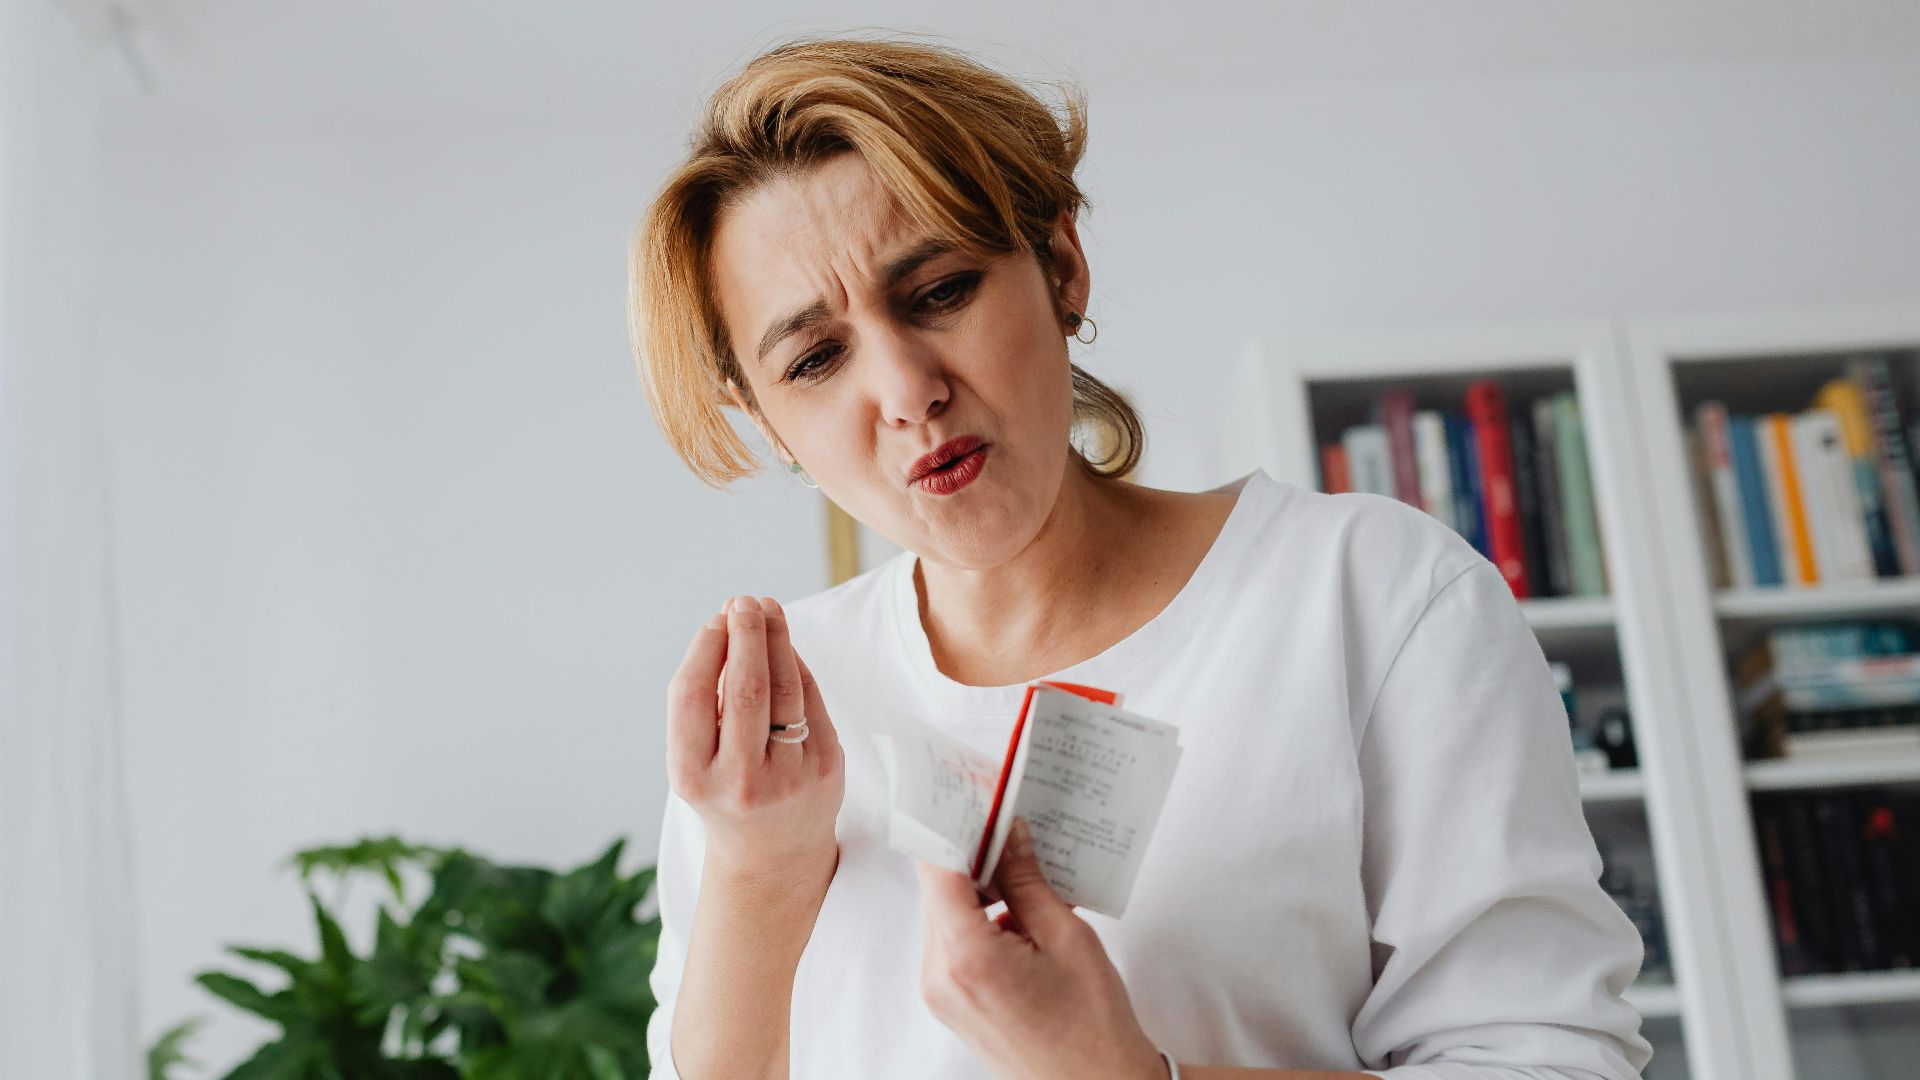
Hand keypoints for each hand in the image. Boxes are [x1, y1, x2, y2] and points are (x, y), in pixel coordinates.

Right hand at [665, 594, 844, 882]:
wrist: (770, 855)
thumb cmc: (724, 790)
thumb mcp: (696, 759)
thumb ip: (706, 702)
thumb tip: (729, 626)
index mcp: (691, 775)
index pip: (692, 695)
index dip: (706, 648)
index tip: (715, 619)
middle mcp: (739, 781)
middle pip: (745, 687)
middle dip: (746, 634)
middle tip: (744, 601)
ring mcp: (787, 778)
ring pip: (786, 690)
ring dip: (777, 640)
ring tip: (768, 610)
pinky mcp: (826, 772)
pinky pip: (811, 703)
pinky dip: (797, 669)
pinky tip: (786, 648)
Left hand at [917, 819, 1167, 1079]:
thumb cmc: (1092, 1026)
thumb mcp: (1067, 937)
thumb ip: (1028, 880)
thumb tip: (1009, 833)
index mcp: (964, 955)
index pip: (939, 867)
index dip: (957, 827)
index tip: (980, 799)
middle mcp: (938, 975)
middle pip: (940, 889)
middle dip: (973, 855)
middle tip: (1010, 825)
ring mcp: (941, 993)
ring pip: (947, 914)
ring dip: (980, 888)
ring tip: (1027, 873)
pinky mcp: (952, 1003)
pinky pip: (955, 943)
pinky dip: (981, 919)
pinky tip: (1023, 911)